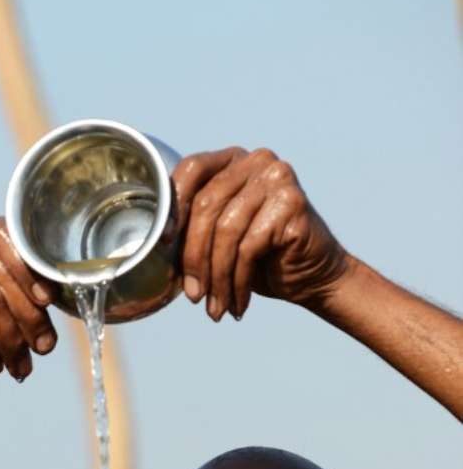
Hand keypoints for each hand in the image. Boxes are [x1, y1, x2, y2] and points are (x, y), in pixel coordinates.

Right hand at [0, 214, 57, 399]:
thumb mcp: (19, 301)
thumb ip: (37, 286)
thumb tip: (61, 291)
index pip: (11, 238)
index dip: (33, 272)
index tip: (48, 301)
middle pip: (2, 273)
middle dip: (29, 316)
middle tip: (43, 347)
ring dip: (13, 340)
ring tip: (22, 364)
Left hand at [172, 148, 349, 319]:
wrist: (313, 276)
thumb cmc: (260, 258)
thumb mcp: (219, 237)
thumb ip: (193, 226)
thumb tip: (155, 241)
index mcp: (232, 160)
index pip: (191, 169)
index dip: (173, 206)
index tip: (164, 244)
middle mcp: (256, 160)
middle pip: (206, 205)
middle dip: (193, 257)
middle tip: (193, 295)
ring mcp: (277, 177)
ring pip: (226, 230)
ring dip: (216, 277)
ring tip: (215, 307)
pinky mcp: (292, 203)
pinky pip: (248, 247)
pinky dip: (238, 282)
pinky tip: (238, 303)